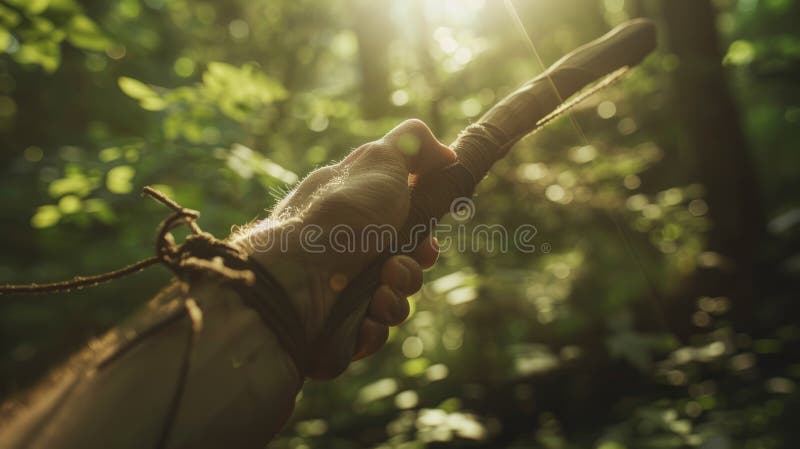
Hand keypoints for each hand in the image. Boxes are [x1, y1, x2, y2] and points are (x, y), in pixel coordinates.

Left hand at [235, 119, 454, 372]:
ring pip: (392, 304)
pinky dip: (373, 328)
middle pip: (403, 269)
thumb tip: (446, 152)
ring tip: (378, 296)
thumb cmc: (338, 218)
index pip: (403, 230)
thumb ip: (413, 145)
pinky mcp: (334, 330)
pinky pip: (371, 334)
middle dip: (410, 271)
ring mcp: (338, 292)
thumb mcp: (378, 162)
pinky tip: (362, 320)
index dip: (423, 240)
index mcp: (355, 213)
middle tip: (395, 268)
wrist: (291, 278)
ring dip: (394, 300)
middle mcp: (346, 251)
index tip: (426, 242)